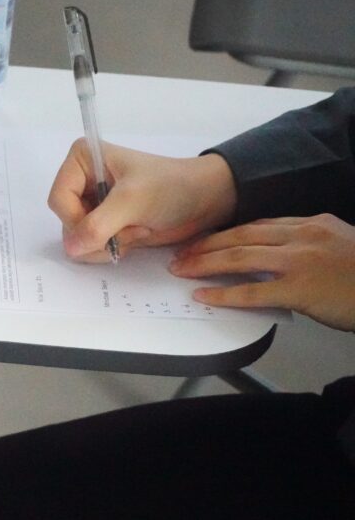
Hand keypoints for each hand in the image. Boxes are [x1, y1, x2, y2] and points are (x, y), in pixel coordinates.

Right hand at [48, 139, 237, 261]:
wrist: (204, 201)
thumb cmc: (171, 188)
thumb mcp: (132, 201)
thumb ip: (98, 225)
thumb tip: (71, 248)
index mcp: (82, 159)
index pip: (58, 199)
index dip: (77, 219)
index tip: (107, 226)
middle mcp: (82, 180)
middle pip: (66, 221)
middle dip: (98, 232)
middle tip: (131, 226)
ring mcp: (92, 203)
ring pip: (77, 239)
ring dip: (107, 242)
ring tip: (137, 230)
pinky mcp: (103, 223)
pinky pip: (90, 247)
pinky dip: (112, 248)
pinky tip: (135, 236)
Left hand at [169, 214, 354, 331]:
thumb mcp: (341, 246)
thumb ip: (310, 245)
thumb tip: (280, 256)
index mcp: (312, 224)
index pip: (258, 225)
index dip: (227, 232)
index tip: (205, 239)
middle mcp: (303, 236)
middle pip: (242, 236)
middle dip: (207, 244)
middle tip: (181, 252)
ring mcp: (300, 261)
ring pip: (240, 257)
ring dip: (205, 263)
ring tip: (182, 269)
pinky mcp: (300, 289)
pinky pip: (252, 291)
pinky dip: (224, 293)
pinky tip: (204, 295)